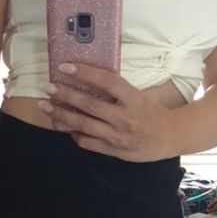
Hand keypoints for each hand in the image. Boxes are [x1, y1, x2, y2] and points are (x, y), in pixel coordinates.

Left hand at [38, 62, 175, 161]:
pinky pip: (87, 142)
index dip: (85, 73)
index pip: (106, 81)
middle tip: (47, 87)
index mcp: (133, 99)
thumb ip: (116, 92)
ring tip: (46, 107)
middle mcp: (125, 117)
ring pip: (83, 125)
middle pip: (89, 104)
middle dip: (64, 95)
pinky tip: (63, 126)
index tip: (65, 66)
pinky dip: (74, 134)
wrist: (170, 137)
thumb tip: (87, 83)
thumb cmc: (152, 113)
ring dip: (62, 115)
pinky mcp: (114, 150)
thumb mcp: (138, 97)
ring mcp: (118, 136)